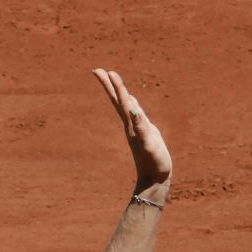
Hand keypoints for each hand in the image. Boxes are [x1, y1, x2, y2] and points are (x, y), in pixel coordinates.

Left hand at [93, 68, 172, 194]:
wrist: (154, 181)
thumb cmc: (154, 164)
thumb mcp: (150, 145)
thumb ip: (141, 127)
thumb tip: (132, 110)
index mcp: (131, 125)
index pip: (122, 101)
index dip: (116, 86)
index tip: (107, 71)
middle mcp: (131, 125)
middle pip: (117, 101)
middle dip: (109, 85)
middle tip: (97, 70)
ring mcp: (136, 129)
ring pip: (125, 106)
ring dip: (118, 92)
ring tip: (112, 80)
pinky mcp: (144, 133)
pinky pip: (135, 115)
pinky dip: (132, 105)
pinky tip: (131, 102)